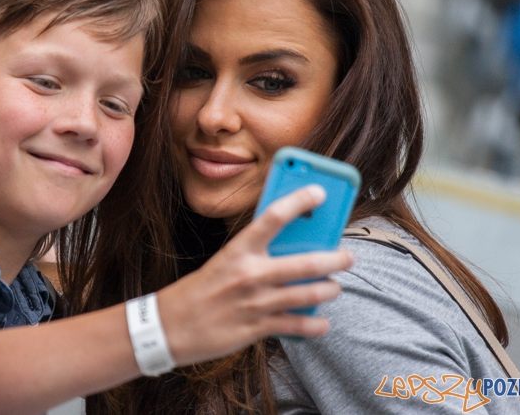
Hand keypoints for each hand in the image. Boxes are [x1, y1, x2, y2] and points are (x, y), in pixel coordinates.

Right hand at [157, 185, 353, 365]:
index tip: (320, 191)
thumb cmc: (203, 288)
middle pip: (305, 263)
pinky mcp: (257, 328)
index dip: (299, 200)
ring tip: (334, 287)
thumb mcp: (225, 260)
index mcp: (239, 250)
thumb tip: (295, 246)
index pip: (273, 217)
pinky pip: (297, 326)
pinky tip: (321, 322)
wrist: (171, 325)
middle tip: (347, 256)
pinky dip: (316, 325)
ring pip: (308, 295)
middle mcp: (249, 274)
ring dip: (329, 290)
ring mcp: (255, 303)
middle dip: (335, 259)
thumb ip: (257, 252)